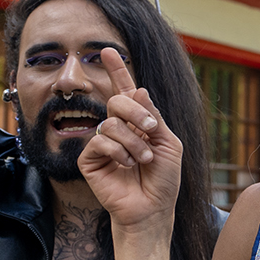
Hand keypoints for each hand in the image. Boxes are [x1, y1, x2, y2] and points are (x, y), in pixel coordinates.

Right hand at [77, 49, 181, 231]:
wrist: (153, 208)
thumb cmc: (164, 179)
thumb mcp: (169, 143)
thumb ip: (154, 116)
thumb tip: (138, 89)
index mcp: (138, 122)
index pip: (125, 92)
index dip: (117, 71)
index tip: (108, 50)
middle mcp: (118, 129)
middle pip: (117, 101)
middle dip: (136, 113)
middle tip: (152, 130)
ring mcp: (102, 143)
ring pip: (110, 122)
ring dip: (134, 141)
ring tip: (143, 159)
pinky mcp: (90, 159)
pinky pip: (100, 141)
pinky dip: (119, 152)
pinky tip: (126, 165)